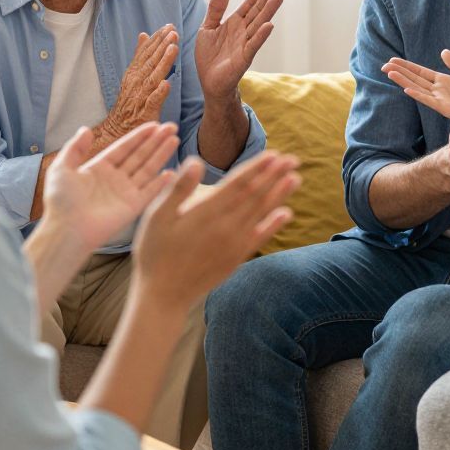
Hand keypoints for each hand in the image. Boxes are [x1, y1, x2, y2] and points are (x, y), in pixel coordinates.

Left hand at [42, 123, 180, 253]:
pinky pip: (150, 191)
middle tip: (171, 127)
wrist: (67, 230)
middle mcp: (115, 178)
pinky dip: (162, 183)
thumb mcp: (62, 168)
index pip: (124, 148)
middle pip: (140, 155)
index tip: (154, 125)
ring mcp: (125, 192)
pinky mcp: (133, 207)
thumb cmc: (61, 201)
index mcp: (99, 168)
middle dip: (155, 141)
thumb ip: (75, 148)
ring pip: (148, 169)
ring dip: (161, 155)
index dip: (139, 136)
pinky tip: (172, 171)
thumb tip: (86, 129)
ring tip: (174, 140)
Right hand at [101, 25, 177, 143]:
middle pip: (150, 61)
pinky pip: (152, 101)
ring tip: (173, 49)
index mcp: (134, 73)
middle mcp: (136, 82)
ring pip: (152, 77)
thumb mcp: (133, 75)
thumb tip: (144, 34)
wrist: (119, 128)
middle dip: (162, 45)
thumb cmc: (131, 101)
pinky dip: (159, 92)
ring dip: (163, 62)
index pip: (146, 52)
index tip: (168, 26)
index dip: (157, 39)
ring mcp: (140, 96)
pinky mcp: (145, 112)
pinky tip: (167, 84)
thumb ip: (140, 55)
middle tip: (173, 32)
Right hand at [132, 151, 301, 309]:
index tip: (274, 155)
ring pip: (261, 213)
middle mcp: (225, 226)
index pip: (238, 184)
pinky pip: (260, 237)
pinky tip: (286, 213)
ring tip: (295, 178)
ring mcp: (233, 243)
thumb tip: (195, 161)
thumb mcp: (155, 217)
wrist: (163, 295)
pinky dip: (274, 224)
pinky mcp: (236, 258)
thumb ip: (178, 189)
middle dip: (274, 176)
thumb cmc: (154, 252)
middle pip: (255, 195)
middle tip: (293, 159)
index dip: (257, 168)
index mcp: (206, 212)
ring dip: (279, 194)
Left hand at [196, 0, 283, 98]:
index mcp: (235, 23)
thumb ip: (216, 9)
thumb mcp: (207, 28)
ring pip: (259, 25)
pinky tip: (269, 25)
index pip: (249, 4)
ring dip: (268, 12)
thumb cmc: (210, 57)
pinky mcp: (244, 58)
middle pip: (257, 11)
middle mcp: (243, 32)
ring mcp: (245, 44)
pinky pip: (253, 45)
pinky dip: (261, 36)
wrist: (209, 83)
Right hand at [383, 50, 449, 131]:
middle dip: (400, 72)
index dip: (408, 66)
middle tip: (384, 65)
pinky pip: (428, 100)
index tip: (394, 60)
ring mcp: (441, 100)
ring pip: (417, 88)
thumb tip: (443, 51)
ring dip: (404, 81)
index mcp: (445, 82)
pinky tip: (407, 89)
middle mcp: (439, 90)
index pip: (421, 72)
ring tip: (389, 73)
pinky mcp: (445, 108)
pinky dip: (418, 94)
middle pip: (415, 79)